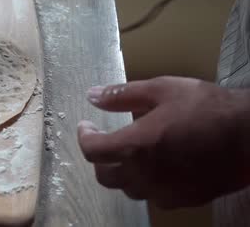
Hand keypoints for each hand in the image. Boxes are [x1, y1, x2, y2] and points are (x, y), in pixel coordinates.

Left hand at [78, 76, 249, 208]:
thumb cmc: (206, 108)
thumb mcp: (162, 89)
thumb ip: (122, 95)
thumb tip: (93, 96)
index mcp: (134, 147)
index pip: (92, 151)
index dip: (84, 137)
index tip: (86, 126)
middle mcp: (144, 175)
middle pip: (104, 176)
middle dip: (100, 158)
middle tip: (106, 140)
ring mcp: (164, 191)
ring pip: (128, 189)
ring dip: (122, 172)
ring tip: (131, 152)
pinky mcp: (183, 199)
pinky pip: (154, 196)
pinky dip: (147, 183)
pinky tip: (157, 167)